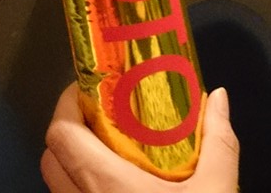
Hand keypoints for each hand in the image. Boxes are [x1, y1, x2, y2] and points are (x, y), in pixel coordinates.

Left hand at [41, 83, 238, 192]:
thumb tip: (219, 97)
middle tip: (102, 114)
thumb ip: (217, 142)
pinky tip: (113, 188)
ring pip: (56, 187)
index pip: (60, 133)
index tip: (91, 87)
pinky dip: (79, 191)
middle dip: (69, 129)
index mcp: (105, 183)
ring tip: (108, 148)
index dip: (68, 103)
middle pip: (51, 157)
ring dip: (72, 162)